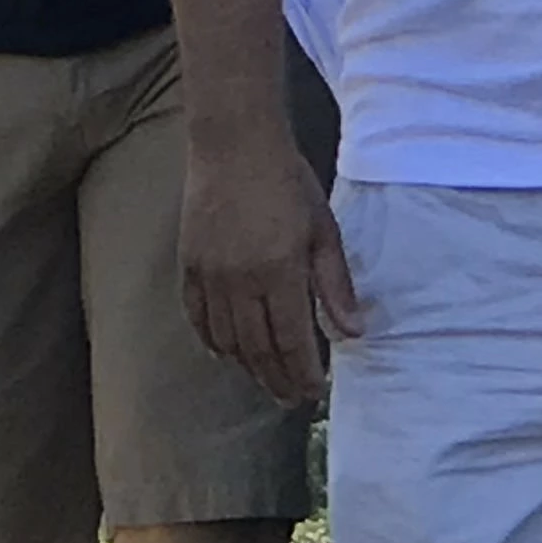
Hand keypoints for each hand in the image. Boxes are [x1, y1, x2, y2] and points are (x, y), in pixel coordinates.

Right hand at [181, 133, 360, 407]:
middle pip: (257, 348)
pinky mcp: (189, 264)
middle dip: (277, 380)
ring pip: (226, 339)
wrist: (234, 142)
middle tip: (291, 400)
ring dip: (247, 367)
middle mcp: (240, 280)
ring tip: (265, 381)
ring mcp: (210, 274)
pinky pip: (197, 316)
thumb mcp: (323, 230)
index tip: (315, 393)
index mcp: (279, 271)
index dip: (303, 373)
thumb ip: (335, 285)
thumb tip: (352, 332)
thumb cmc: (286, 181)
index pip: (291, 341)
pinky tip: (223, 353)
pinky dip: (210, 340)